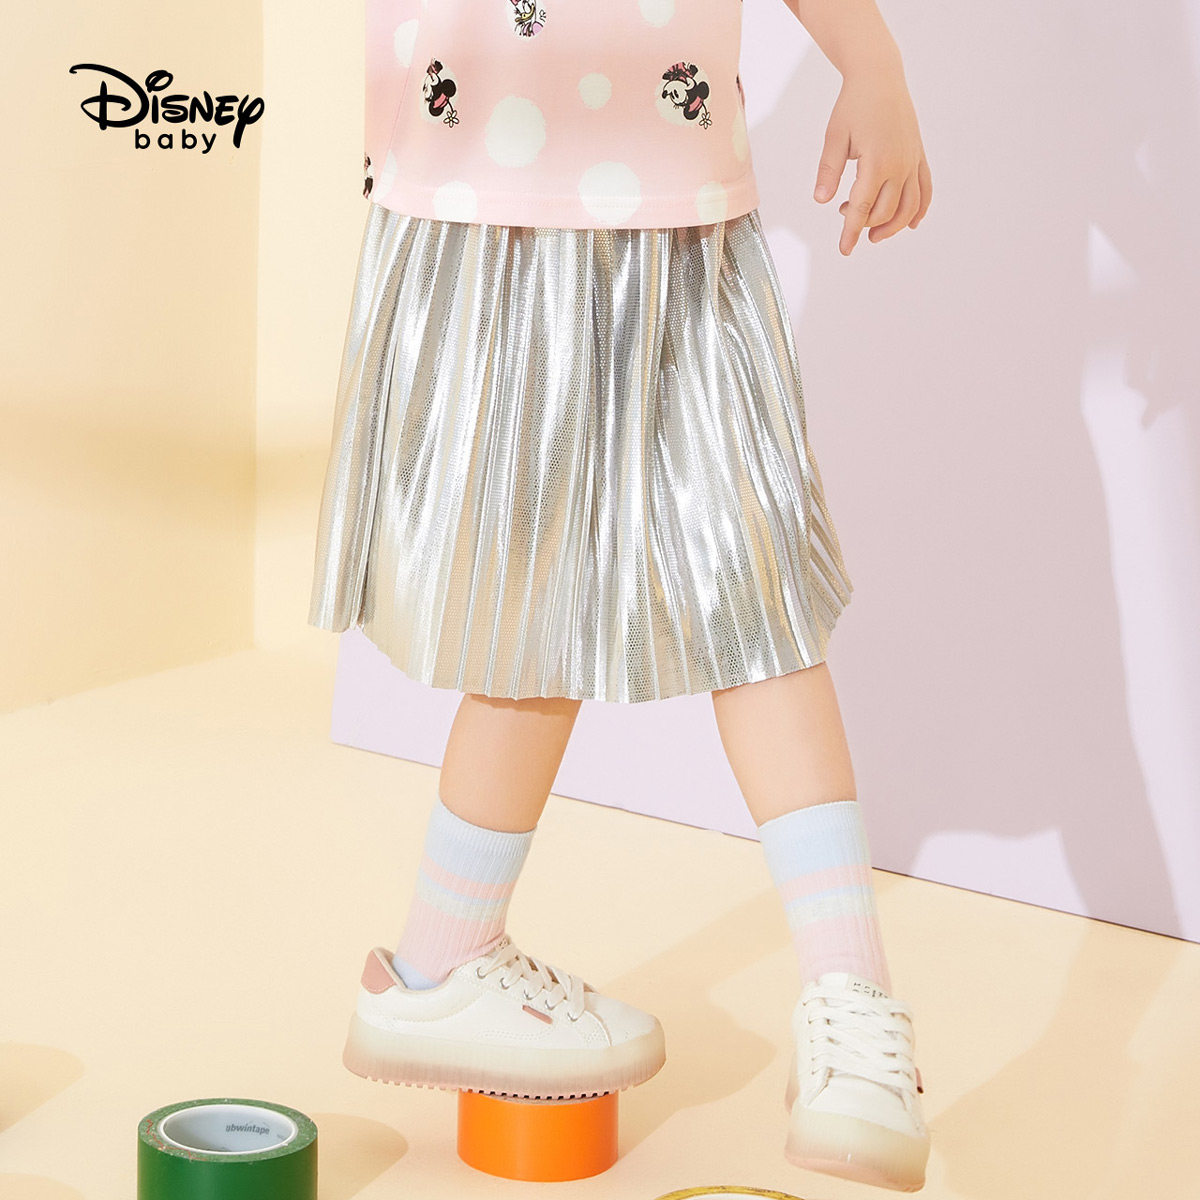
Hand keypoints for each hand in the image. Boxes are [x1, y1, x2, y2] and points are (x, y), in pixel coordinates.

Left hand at [813, 59, 931, 254]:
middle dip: (865, 224)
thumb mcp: (834, 137)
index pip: (863, 207)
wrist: (880, 77)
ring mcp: (913, 161)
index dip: (852, 232)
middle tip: (845, 216)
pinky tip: (910, 224)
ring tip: (873, 232)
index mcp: (877, 161)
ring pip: (909, 207)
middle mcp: (900, 164)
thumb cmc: (854, 105)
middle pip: (885, 211)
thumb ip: (828, 171)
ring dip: (892, 225)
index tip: (844, 250)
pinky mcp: (919, 156)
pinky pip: (925, 190)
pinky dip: (919, 210)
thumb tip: (821, 200)